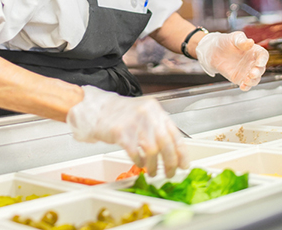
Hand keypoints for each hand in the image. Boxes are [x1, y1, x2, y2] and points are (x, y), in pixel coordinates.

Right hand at [67, 86, 188, 177]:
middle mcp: (147, 114)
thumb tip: (174, 152)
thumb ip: (158, 128)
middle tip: (170, 172)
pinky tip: (140, 163)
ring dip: (154, 166)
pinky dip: (139, 162)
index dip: (181, 152)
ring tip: (153, 171)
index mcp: (156, 110)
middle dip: (170, 162)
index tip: (183, 164)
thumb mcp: (144, 115)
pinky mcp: (121, 132)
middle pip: (165, 143)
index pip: (174, 133)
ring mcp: (134, 122)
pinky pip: (135, 153)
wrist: (98, 109)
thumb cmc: (121, 114)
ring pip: (152, 150)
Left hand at [196, 31, 268, 90]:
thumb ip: (242, 41)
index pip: (263, 55)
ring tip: (246, 80)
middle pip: (261, 69)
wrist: (213, 51)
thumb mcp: (233, 38)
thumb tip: (250, 42)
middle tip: (252, 73)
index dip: (263, 59)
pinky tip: (242, 86)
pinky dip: (246, 87)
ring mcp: (247, 71)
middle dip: (258, 72)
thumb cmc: (226, 42)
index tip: (259, 63)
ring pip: (255, 79)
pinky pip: (246, 85)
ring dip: (253, 81)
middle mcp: (252, 62)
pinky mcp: (240, 78)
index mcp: (254, 51)